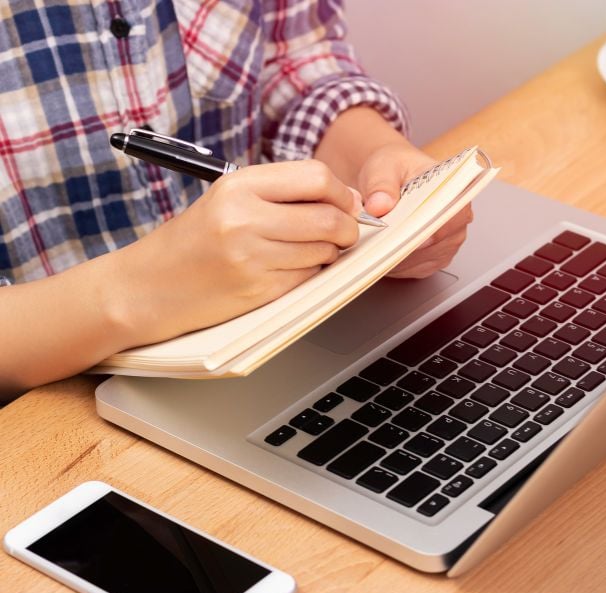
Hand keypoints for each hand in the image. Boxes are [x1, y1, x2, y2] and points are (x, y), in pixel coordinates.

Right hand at [112, 160, 359, 344]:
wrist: (147, 287)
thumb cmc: (191, 242)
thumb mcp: (228, 199)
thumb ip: (283, 193)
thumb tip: (347, 199)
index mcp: (238, 186)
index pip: (316, 177)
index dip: (341, 192)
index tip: (346, 203)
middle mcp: (244, 219)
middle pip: (329, 217)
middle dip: (348, 227)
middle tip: (345, 232)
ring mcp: (251, 258)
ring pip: (324, 250)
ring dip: (330, 252)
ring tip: (310, 250)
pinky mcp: (257, 290)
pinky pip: (308, 277)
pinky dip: (311, 272)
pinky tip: (291, 268)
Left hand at [357, 141, 472, 278]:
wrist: (390, 179)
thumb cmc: (394, 170)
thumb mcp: (384, 167)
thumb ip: (381, 184)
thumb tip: (380, 205)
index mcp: (456, 192)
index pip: (447, 219)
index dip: (422, 229)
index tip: (398, 234)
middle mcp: (457, 221)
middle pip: (433, 245)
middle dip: (401, 244)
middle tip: (375, 238)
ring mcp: (447, 244)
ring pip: (420, 261)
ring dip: (395, 256)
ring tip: (375, 241)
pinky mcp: (433, 259)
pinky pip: (413, 270)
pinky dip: (393, 264)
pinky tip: (380, 250)